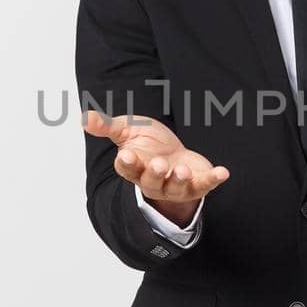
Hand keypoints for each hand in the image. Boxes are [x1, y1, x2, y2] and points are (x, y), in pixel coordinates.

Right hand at [83, 110, 229, 225]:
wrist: (175, 155)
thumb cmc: (148, 144)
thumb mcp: (127, 130)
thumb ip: (107, 126)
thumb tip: (83, 118)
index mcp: (134, 167)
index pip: (127, 169)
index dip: (127, 163)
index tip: (126, 155)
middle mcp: (153, 180)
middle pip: (151, 182)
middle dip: (154, 174)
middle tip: (158, 164)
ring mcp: (175, 185)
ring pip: (175, 187)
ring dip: (179, 180)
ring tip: (182, 170)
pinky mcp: (196, 184)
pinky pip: (204, 185)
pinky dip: (213, 179)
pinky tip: (223, 172)